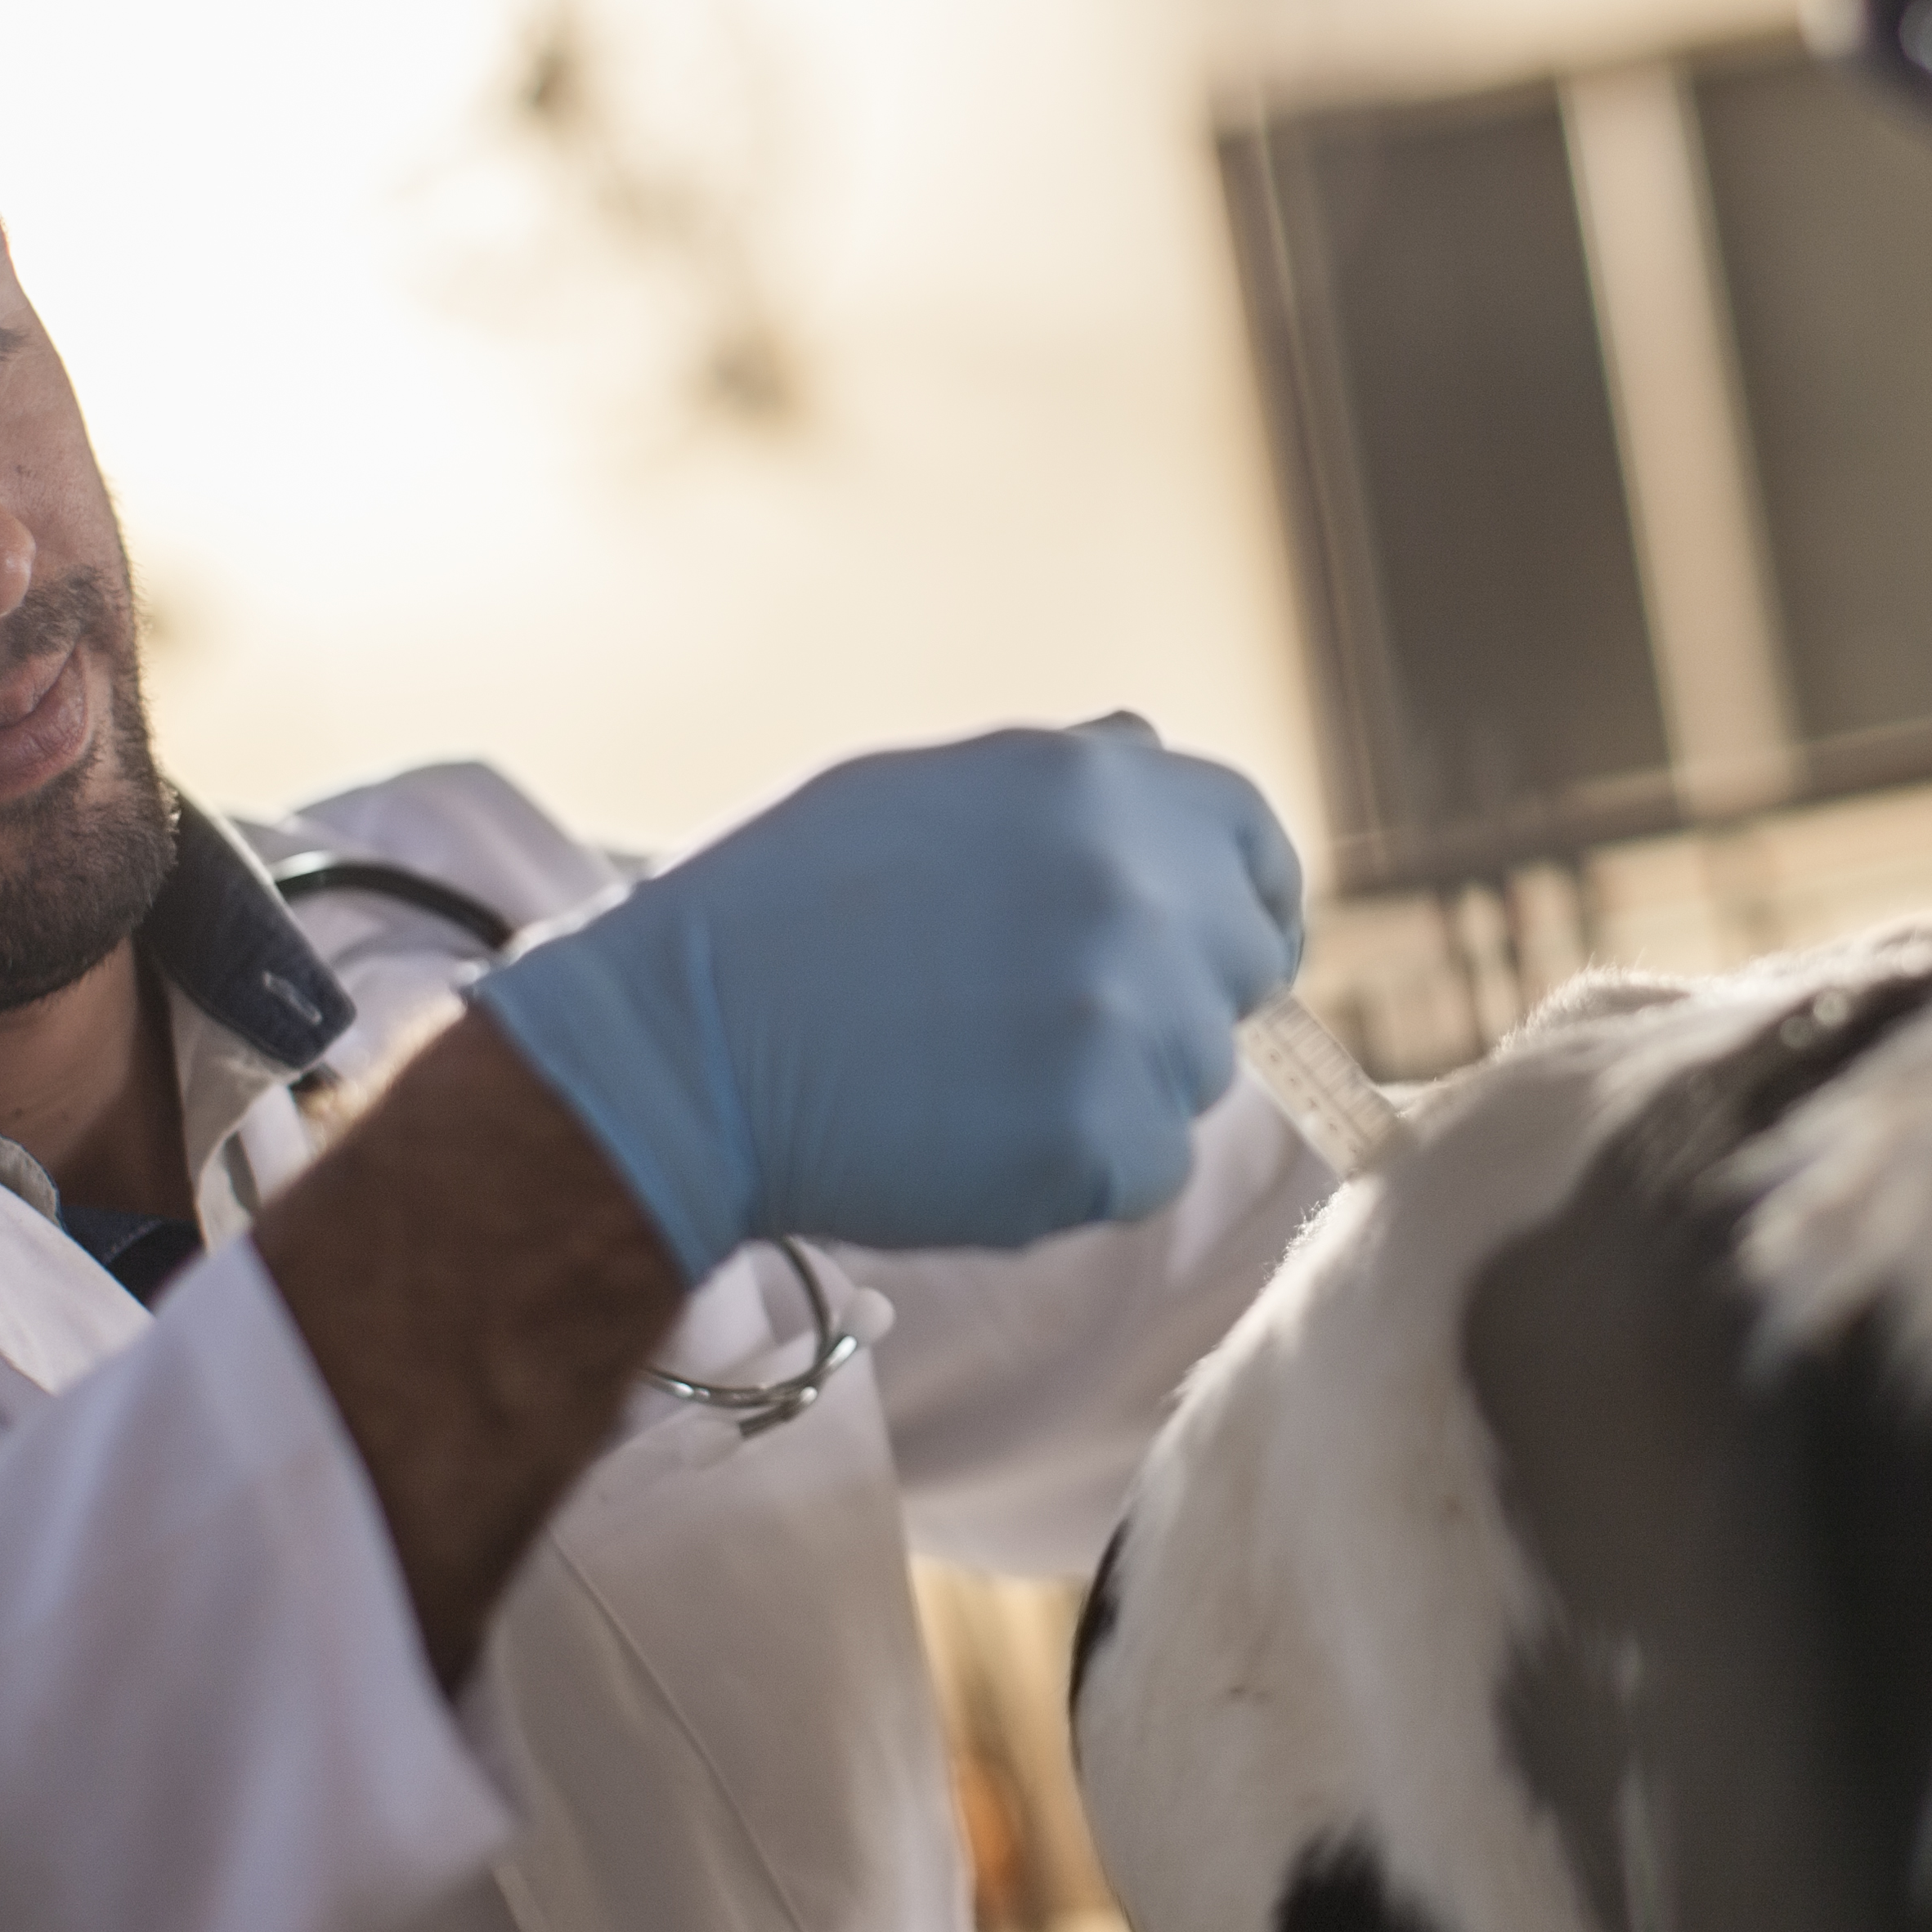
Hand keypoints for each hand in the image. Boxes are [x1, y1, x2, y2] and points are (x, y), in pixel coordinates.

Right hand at [470, 720, 1305, 1278]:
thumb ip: (1066, 784)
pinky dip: (1079, 1172)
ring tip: (975, 1074)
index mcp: (1098, 788)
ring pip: (1192, 1077)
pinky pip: (1144, 1168)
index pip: (1252, 843)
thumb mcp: (928, 787)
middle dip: (1171, 1000)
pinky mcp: (1104, 1141)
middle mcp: (1138, 892)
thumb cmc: (779, 914)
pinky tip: (971, 1138)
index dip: (1241, 900)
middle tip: (1047, 1029)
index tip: (1219, 945)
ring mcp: (1130, 1022)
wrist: (679, 1052)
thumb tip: (1156, 759)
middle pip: (1238, 971)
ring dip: (1115, 1087)